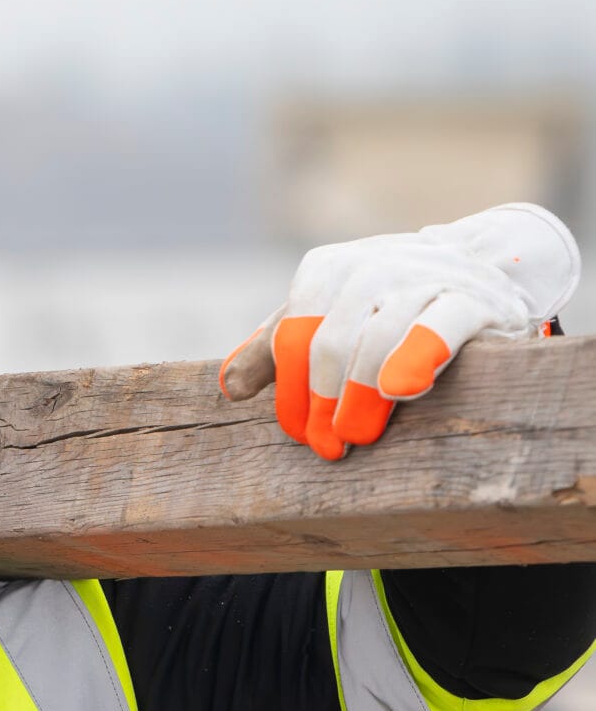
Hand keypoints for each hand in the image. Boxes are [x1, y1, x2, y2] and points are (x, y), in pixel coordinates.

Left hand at [219, 202, 578, 459]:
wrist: (482, 269)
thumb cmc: (387, 304)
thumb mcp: (328, 317)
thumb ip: (278, 348)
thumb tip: (229, 387)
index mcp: (328, 269)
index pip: (292, 336)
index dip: (290, 390)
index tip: (297, 431)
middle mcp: (370, 265)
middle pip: (331, 341)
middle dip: (322, 399)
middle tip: (327, 445)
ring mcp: (423, 278)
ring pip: (379, 338)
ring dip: (360, 394)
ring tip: (356, 436)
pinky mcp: (471, 299)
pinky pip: (437, 328)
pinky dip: (415, 357)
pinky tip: (399, 390)